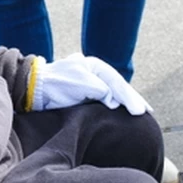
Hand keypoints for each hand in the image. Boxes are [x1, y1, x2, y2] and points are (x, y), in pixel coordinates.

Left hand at [32, 53, 152, 114]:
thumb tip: (113, 100)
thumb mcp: (78, 81)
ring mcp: (95, 86)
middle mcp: (98, 75)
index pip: (117, 83)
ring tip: (144, 113)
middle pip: (121, 88)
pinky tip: (128, 116)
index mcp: (96, 66)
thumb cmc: (55, 83)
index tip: (138, 111)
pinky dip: (120, 109)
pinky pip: (110, 103)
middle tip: (147, 112)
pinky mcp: (91, 98)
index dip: (129, 97)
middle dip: (134, 100)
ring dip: (129, 104)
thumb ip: (98, 88)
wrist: (35, 90)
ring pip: (117, 95)